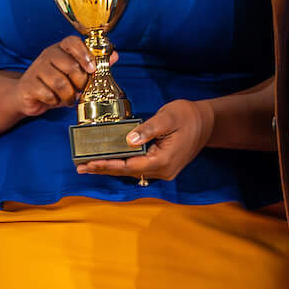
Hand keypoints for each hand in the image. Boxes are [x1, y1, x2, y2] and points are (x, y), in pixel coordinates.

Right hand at [13, 36, 100, 115]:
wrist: (28, 95)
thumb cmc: (55, 84)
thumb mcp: (76, 74)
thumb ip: (94, 65)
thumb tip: (114, 55)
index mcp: (61, 49)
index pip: (72, 42)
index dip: (84, 55)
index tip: (91, 69)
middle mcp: (48, 55)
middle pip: (70, 66)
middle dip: (79, 83)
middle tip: (78, 89)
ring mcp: (36, 68)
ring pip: (60, 82)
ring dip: (68, 95)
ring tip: (67, 98)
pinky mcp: (28, 84)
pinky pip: (47, 94)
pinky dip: (54, 101)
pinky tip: (52, 99)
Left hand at [80, 97, 210, 181]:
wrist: (207, 122)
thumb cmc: (188, 116)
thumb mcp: (168, 118)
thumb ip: (148, 129)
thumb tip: (129, 139)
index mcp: (163, 160)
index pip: (130, 165)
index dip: (108, 165)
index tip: (90, 163)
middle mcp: (163, 171)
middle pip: (128, 171)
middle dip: (103, 169)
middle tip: (80, 167)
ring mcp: (163, 170)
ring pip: (131, 171)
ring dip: (110, 168)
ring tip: (88, 166)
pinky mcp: (162, 165)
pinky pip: (138, 166)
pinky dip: (121, 164)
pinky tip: (107, 161)